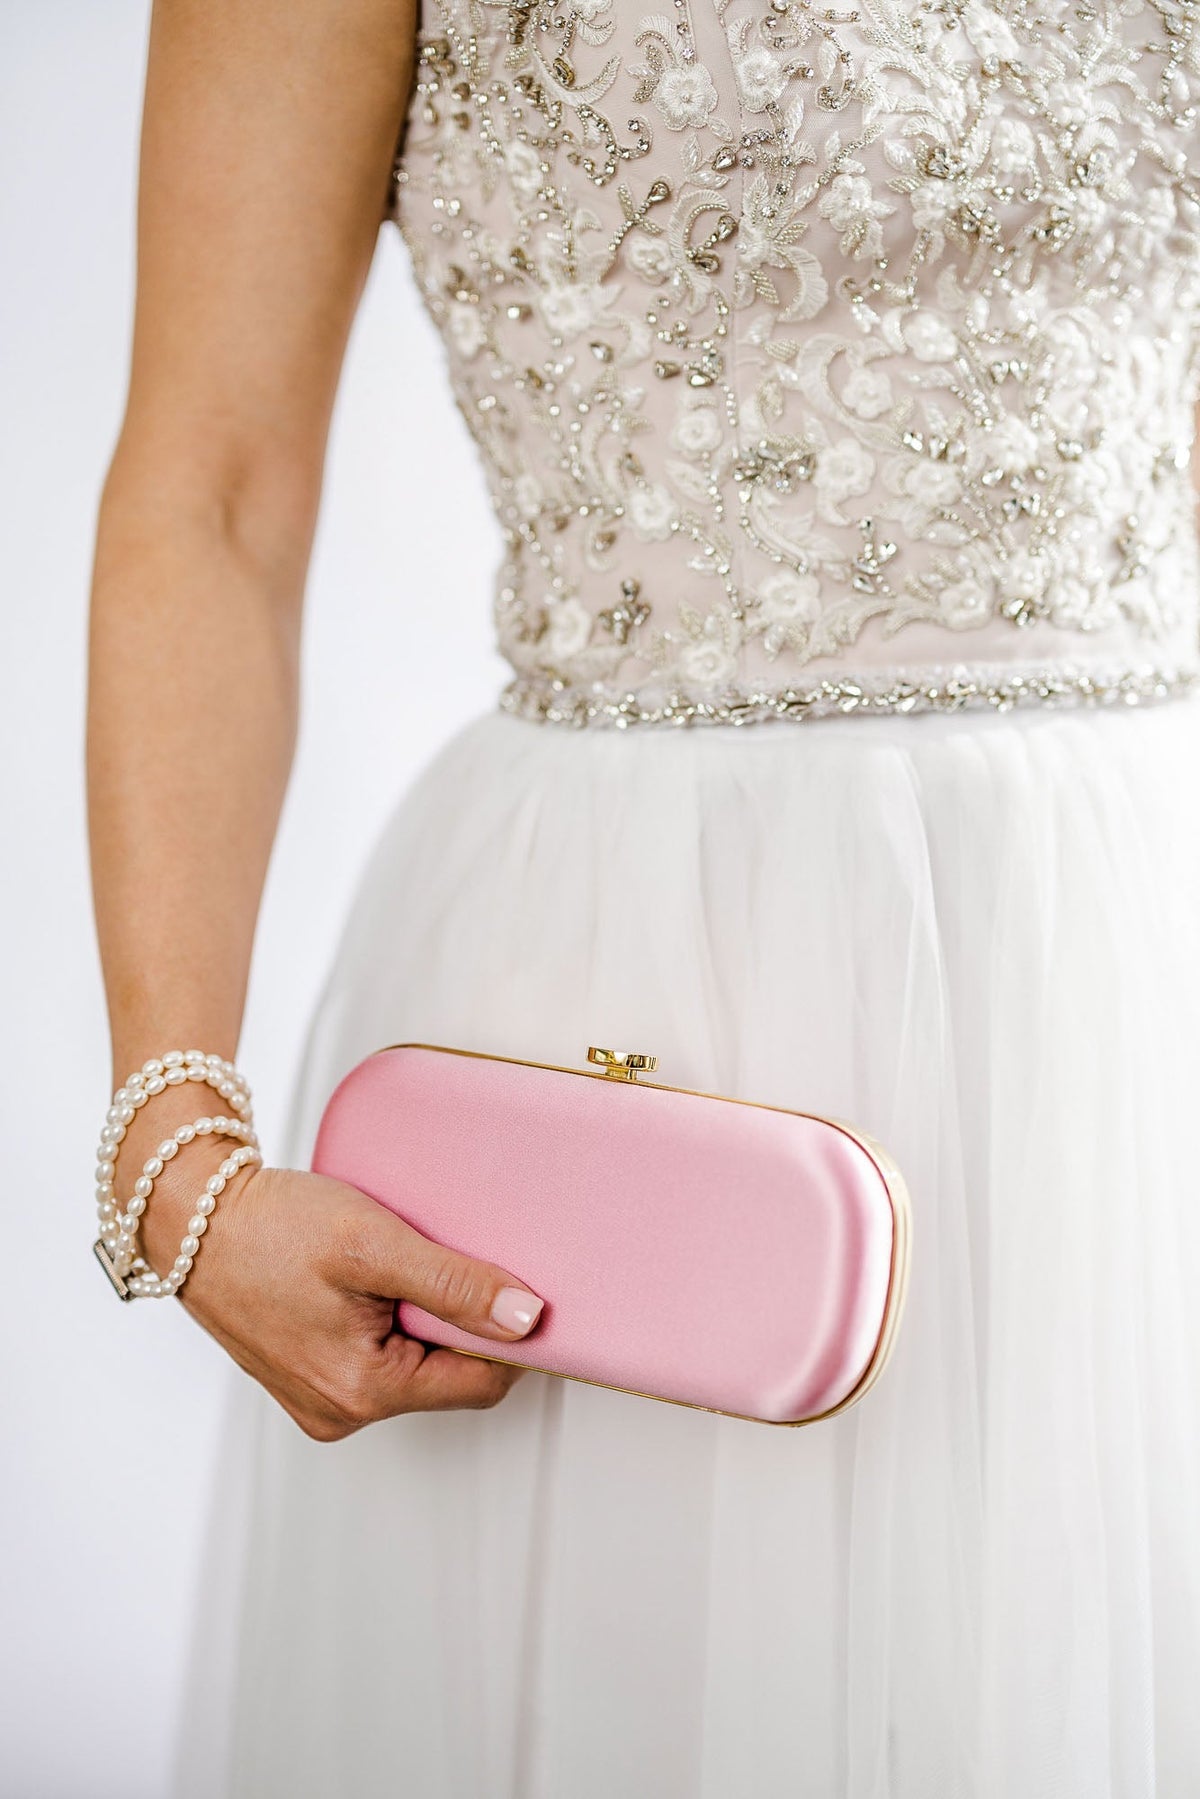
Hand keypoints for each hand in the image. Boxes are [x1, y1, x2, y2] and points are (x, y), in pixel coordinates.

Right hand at [127, 1100, 542, 1438]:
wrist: (191, 1218)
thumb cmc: (269, 1226)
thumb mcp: (374, 1244)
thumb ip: (455, 1285)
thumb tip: (526, 1318)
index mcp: (363, 1392)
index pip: (482, 1382)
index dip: (509, 1335)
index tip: (514, 1285)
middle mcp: (340, 1411)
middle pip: (448, 1376)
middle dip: (458, 1321)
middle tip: (439, 1259)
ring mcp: (321, 1400)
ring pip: (414, 1366)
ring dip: (420, 1318)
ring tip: (393, 1266)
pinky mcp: (308, 1379)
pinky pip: (376, 1359)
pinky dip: (387, 1321)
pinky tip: (368, 1280)